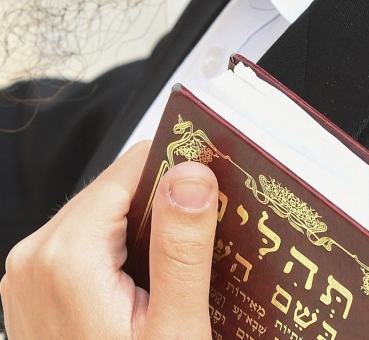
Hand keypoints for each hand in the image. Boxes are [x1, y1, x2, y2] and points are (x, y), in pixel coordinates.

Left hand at [0, 141, 218, 338]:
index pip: (132, 168)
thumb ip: (182, 248)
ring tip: (181, 257)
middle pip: (118, 187)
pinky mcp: (44, 279)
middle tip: (204, 228)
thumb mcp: (175, 331)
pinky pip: (93, 234)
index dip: (176, 166)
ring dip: (148, 221)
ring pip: (107, 208)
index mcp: (68, 255)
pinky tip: (152, 273)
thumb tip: (191, 174)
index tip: (211, 178)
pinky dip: (128, 239)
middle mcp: (40, 253)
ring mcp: (36, 267)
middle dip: (164, 198)